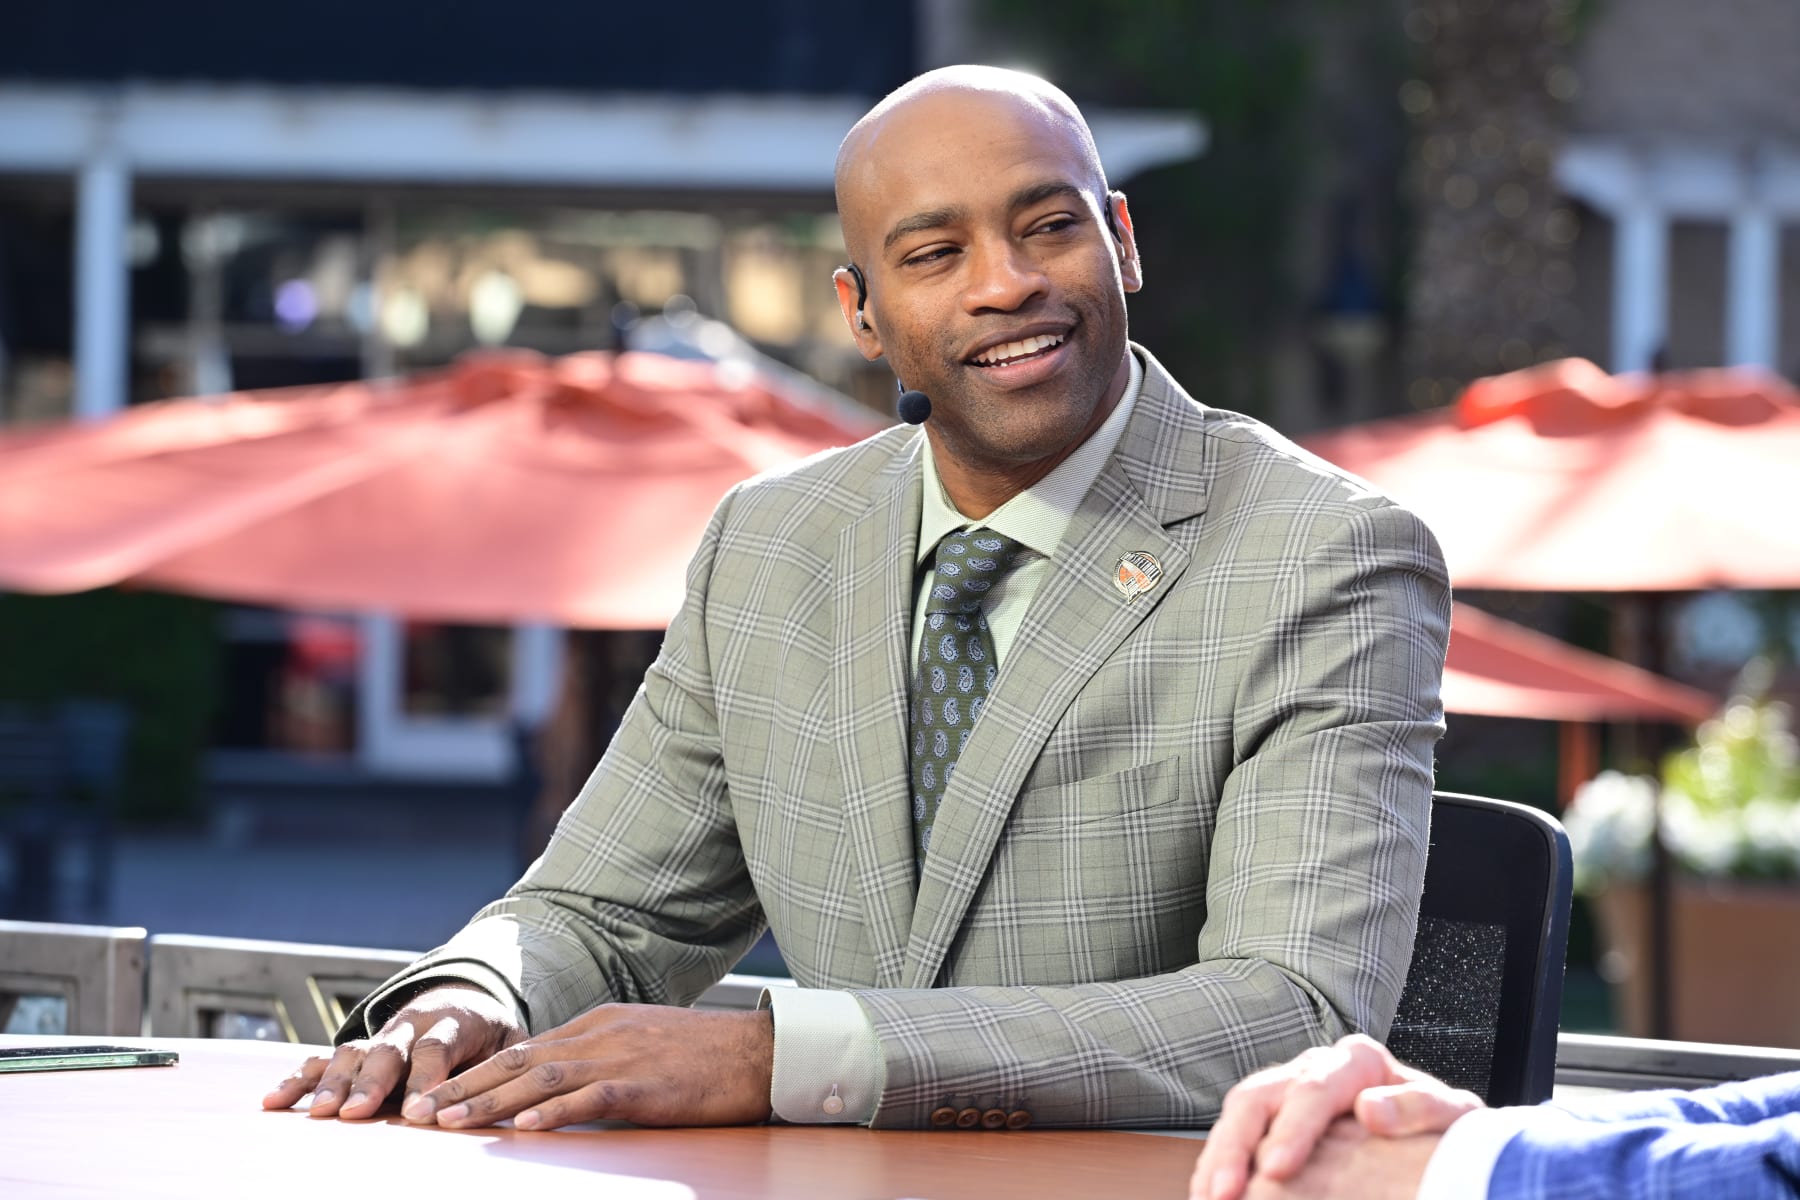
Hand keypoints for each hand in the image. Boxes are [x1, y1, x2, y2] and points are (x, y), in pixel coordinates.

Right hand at [261, 983, 524, 1119]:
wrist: (466, 998)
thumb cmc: (492, 1035)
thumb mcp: (512, 1044)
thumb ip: (506, 1067)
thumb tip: (513, 1100)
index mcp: (454, 1021)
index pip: (438, 1048)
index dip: (427, 1080)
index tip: (417, 1113)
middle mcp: (411, 1025)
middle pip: (387, 1050)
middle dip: (370, 1082)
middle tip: (355, 1113)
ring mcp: (381, 1035)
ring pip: (352, 1053)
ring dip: (332, 1082)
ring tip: (318, 1113)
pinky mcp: (358, 1048)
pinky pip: (323, 1058)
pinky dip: (299, 1077)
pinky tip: (274, 1101)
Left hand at [402, 1003, 773, 1129]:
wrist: (762, 1052)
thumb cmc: (707, 1056)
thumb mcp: (642, 1046)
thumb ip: (599, 1059)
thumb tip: (557, 1087)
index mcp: (599, 1024)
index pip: (522, 1049)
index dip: (474, 1074)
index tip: (434, 1095)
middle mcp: (602, 1035)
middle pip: (518, 1061)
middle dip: (463, 1087)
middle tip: (416, 1112)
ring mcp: (624, 1057)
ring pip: (542, 1078)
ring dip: (490, 1103)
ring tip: (449, 1123)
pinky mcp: (648, 1086)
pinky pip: (592, 1098)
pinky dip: (555, 1112)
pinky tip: (525, 1128)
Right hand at [1190, 1034, 1481, 1199]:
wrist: (1434, 1136)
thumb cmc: (1444, 1131)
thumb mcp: (1453, 1118)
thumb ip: (1422, 1109)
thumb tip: (1372, 1111)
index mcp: (1357, 1062)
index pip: (1313, 1089)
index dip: (1291, 1130)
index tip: (1277, 1169)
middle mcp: (1313, 1069)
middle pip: (1257, 1098)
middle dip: (1235, 1147)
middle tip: (1224, 1194)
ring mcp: (1288, 1092)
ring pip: (1237, 1116)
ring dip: (1215, 1160)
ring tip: (1207, 1199)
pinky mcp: (1273, 1121)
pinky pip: (1233, 1138)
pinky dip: (1215, 1167)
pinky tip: (1207, 1196)